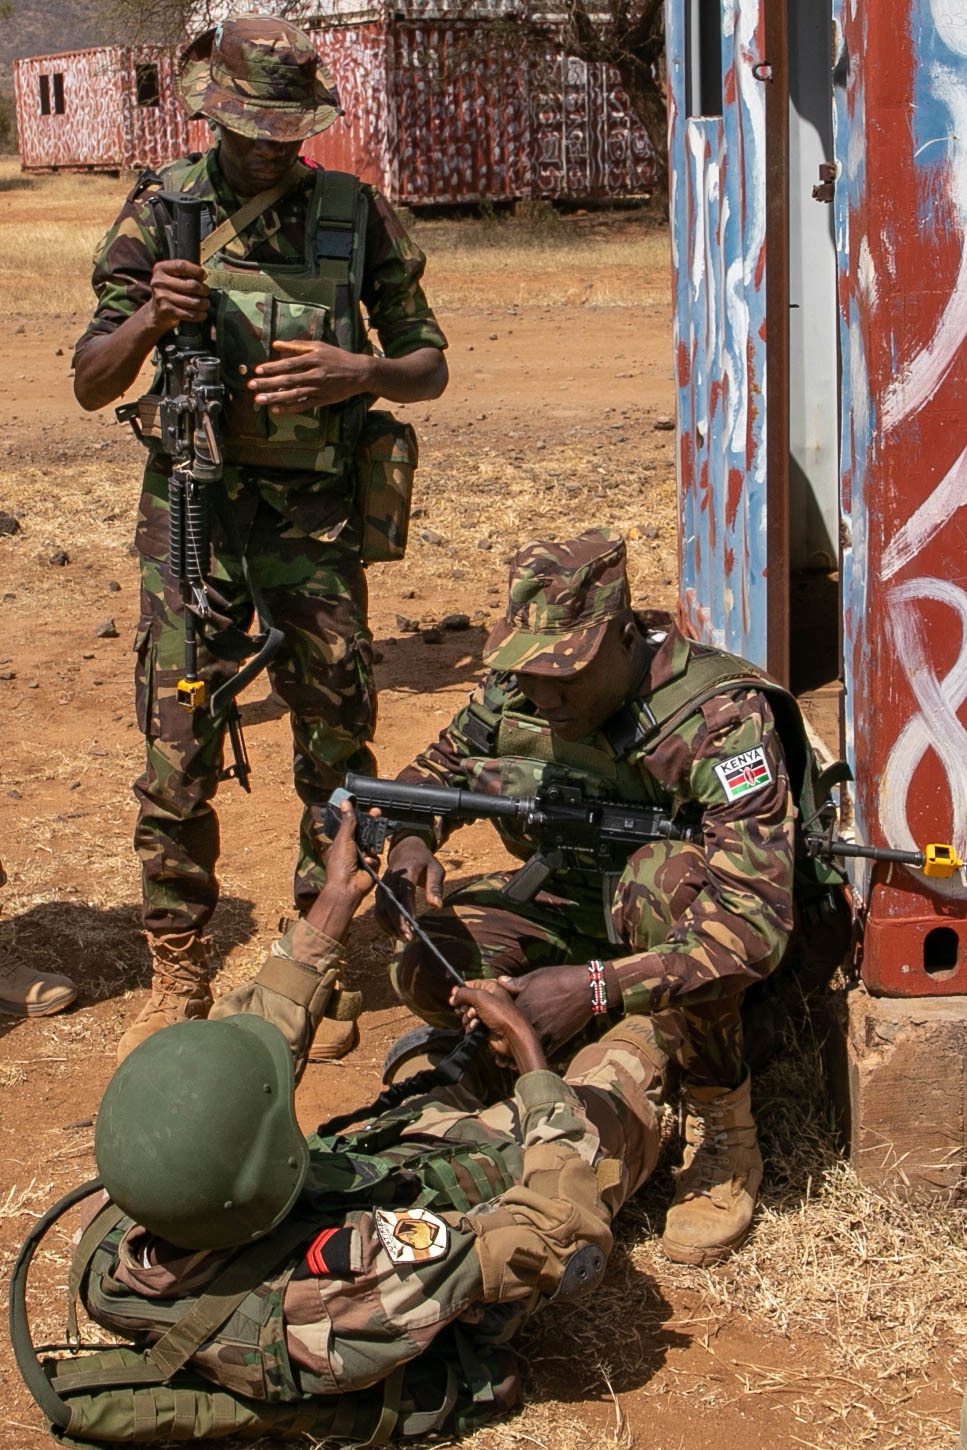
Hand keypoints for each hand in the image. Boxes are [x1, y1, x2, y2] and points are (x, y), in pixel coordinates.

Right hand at [147, 259, 209, 332]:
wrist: (156, 311)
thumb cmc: (170, 290)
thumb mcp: (172, 276)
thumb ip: (185, 272)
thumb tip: (203, 276)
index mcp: (161, 269)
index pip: (182, 266)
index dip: (196, 270)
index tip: (204, 275)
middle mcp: (159, 282)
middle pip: (191, 285)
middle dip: (204, 289)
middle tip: (206, 292)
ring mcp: (162, 297)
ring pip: (194, 301)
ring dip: (204, 303)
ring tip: (205, 303)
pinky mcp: (167, 311)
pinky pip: (191, 314)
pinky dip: (200, 315)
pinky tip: (202, 314)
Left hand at [249, 339, 372, 412]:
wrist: (359, 372)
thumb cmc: (337, 357)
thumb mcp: (319, 346)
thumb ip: (297, 346)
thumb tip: (276, 344)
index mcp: (313, 359)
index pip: (289, 364)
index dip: (273, 367)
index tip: (258, 370)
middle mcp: (315, 375)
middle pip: (288, 380)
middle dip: (268, 383)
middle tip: (251, 386)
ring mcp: (319, 389)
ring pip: (294, 395)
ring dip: (275, 398)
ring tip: (259, 400)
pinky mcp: (322, 400)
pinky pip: (303, 405)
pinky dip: (290, 408)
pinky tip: (276, 410)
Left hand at [305, 800, 377, 940]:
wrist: (347, 887)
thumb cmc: (339, 865)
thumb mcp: (343, 839)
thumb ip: (348, 821)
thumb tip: (345, 803)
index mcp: (342, 842)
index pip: (353, 825)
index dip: (361, 817)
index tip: (368, 808)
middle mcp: (352, 849)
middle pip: (365, 833)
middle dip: (371, 827)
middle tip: (378, 815)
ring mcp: (363, 858)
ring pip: (373, 844)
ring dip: (370, 847)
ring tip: (366, 852)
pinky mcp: (372, 866)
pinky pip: (376, 857)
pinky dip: (372, 860)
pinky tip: (367, 865)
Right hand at [375, 836, 445, 938]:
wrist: (406, 850)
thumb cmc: (424, 862)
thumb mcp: (436, 870)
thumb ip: (435, 887)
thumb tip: (436, 906)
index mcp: (406, 871)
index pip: (405, 892)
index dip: (407, 909)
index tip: (413, 925)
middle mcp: (391, 879)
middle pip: (390, 903)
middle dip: (397, 922)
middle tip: (408, 938)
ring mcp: (382, 886)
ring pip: (381, 909)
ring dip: (390, 926)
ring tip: (403, 938)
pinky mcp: (379, 893)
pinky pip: (378, 910)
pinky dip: (384, 923)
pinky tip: (395, 932)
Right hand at [450, 979, 545, 1074]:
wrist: (512, 1036)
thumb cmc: (501, 1014)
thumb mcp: (480, 997)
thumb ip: (463, 993)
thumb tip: (453, 997)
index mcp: (491, 989)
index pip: (472, 984)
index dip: (462, 989)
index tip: (453, 994)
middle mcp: (489, 1001)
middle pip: (467, 1000)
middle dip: (464, 1005)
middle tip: (467, 1008)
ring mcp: (487, 1015)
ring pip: (467, 1014)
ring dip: (467, 1017)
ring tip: (475, 1018)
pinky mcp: (484, 1028)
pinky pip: (470, 1025)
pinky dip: (471, 1026)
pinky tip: (476, 1027)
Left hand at [497, 964, 595, 1056]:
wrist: (588, 987)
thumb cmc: (561, 978)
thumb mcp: (536, 976)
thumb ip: (516, 982)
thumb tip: (499, 981)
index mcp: (522, 1004)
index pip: (500, 1019)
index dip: (493, 1026)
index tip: (490, 1030)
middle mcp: (530, 1020)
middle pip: (509, 1039)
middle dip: (499, 1046)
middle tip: (494, 1051)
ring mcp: (544, 1031)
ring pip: (524, 1050)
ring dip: (514, 1057)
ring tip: (506, 1062)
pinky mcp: (558, 1039)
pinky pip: (543, 1054)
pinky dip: (534, 1058)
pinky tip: (528, 1062)